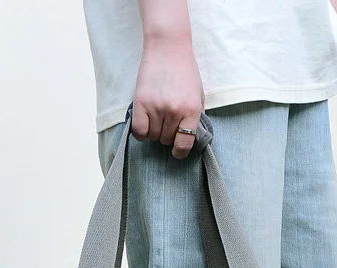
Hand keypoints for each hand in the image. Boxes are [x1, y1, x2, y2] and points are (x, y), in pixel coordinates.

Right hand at [131, 36, 203, 159]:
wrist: (168, 46)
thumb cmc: (185, 71)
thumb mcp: (198, 95)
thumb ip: (194, 117)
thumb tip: (187, 138)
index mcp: (191, 110)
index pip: (184, 143)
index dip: (180, 151)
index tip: (177, 151)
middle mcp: (174, 111)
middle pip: (166, 140)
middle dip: (167, 135)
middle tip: (167, 123)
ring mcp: (156, 107)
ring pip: (152, 136)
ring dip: (154, 131)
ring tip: (157, 117)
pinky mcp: (141, 102)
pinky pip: (138, 131)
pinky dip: (141, 132)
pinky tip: (145, 123)